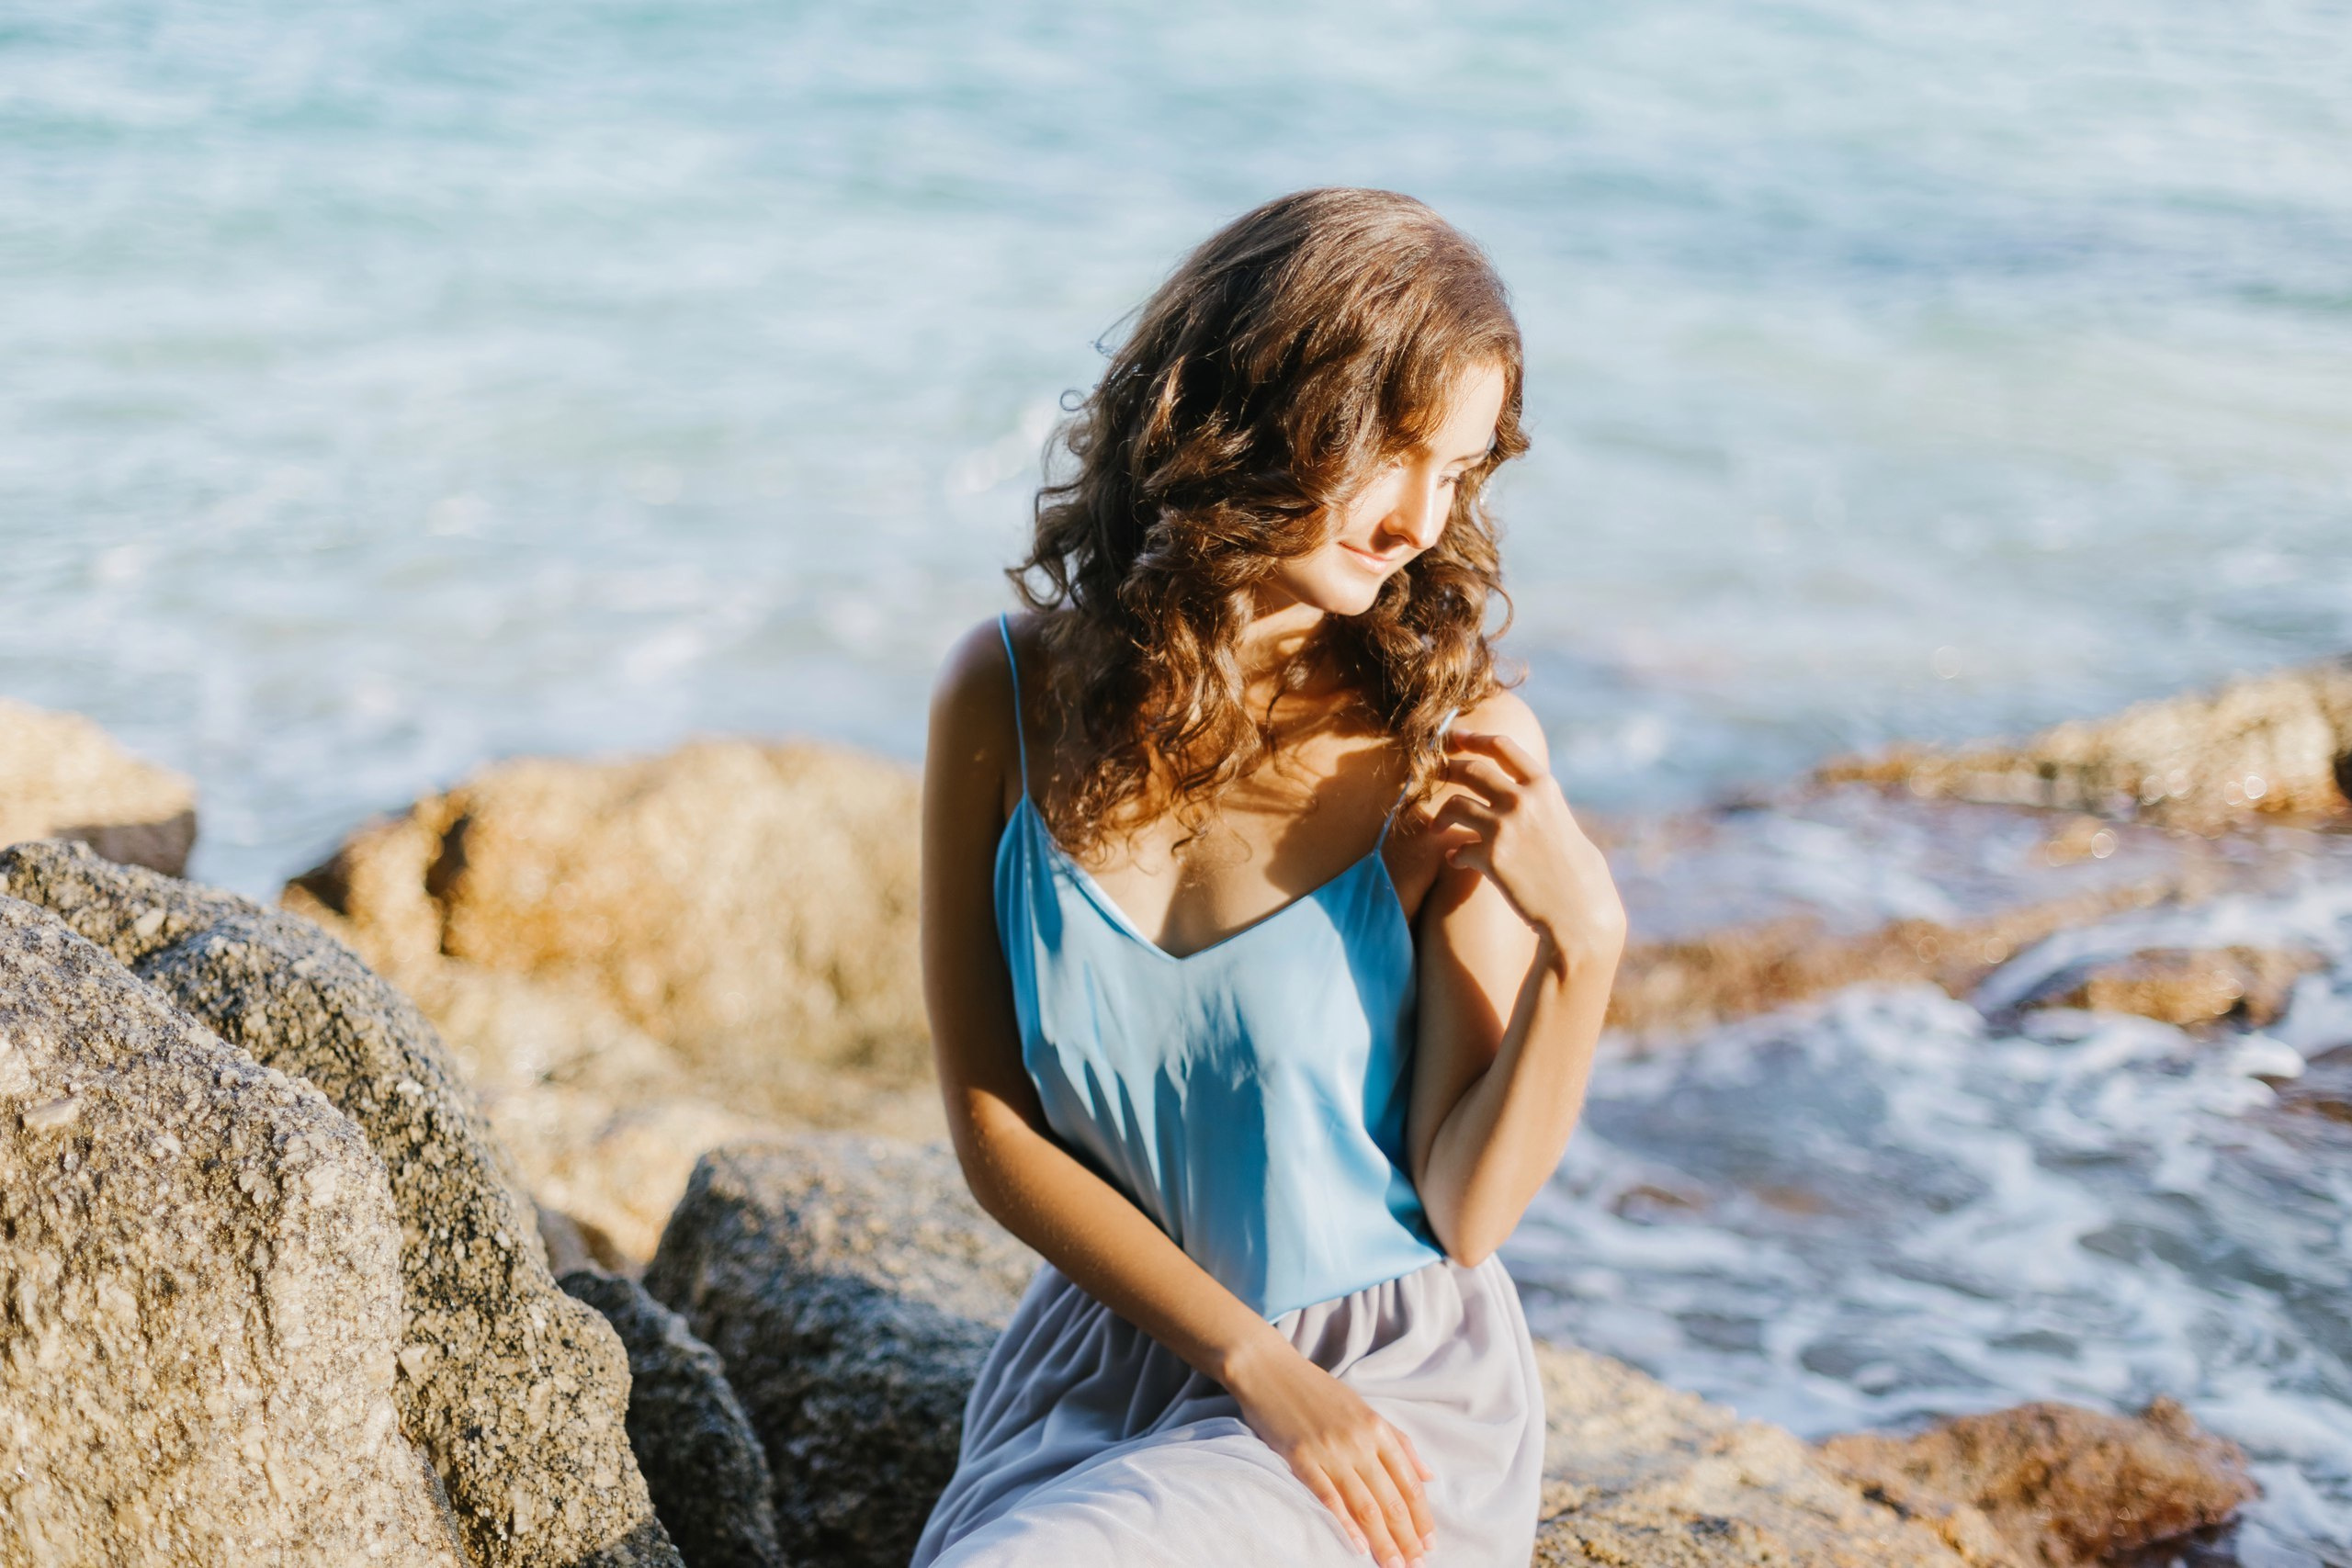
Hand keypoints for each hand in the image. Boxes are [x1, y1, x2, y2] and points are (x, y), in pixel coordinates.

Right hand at [1226, 1339, 1433, 1567]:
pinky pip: (1327, 1497)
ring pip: (1364, 1504)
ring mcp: (1329, 1450)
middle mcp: (1358, 1441)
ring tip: (1393, 1565)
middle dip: (1406, 1537)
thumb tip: (1429, 1476)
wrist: (1269, 1369)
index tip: (1430, 1544)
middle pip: (1390, 1499)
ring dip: (1382, 1540)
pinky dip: (1344, 1524)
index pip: (1408, 1482)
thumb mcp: (1365, 1409)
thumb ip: (1399, 1443)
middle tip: (1415, 1565)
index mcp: (1377, 1429)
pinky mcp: (1300, 1458)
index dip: (1421, 1516)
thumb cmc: (1318, 1391)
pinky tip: (1358, 1546)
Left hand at [1432, 728, 1625, 956]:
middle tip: (1434, 775)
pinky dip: (1454, 854)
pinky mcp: (1490, 857)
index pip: (1502, 747)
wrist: (1579, 908)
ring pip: (1454, 804)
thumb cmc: (1574, 868)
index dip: (1474, 739)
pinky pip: (1457, 848)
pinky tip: (1457, 860)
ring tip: (1437, 828)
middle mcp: (1522, 800)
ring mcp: (1504, 827)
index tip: (1455, 737)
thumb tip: (1509, 789)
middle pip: (1471, 770)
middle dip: (1447, 770)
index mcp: (1542, 787)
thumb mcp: (1559, 820)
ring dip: (1441, 816)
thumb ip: (1535, 801)